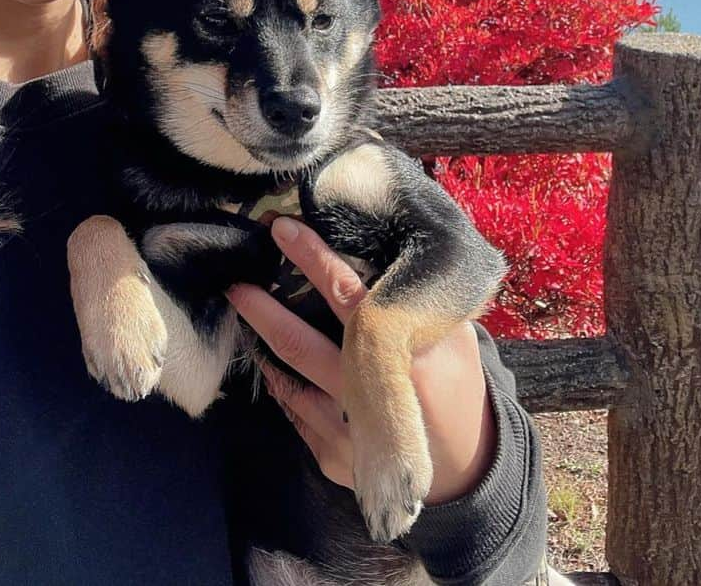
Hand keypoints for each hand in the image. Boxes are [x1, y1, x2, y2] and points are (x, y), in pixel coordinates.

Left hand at [225, 216, 496, 505]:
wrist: (465, 471)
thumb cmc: (460, 388)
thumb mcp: (456, 337)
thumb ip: (418, 299)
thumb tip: (381, 249)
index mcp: (401, 354)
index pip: (344, 294)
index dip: (310, 258)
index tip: (281, 229)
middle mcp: (366, 394)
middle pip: (299, 342)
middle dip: (262, 308)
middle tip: (235, 281)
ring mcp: (345, 431)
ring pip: (288, 380)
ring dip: (262, 345)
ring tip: (244, 312)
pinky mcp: (332, 457)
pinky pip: (294, 412)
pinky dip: (280, 384)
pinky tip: (270, 361)